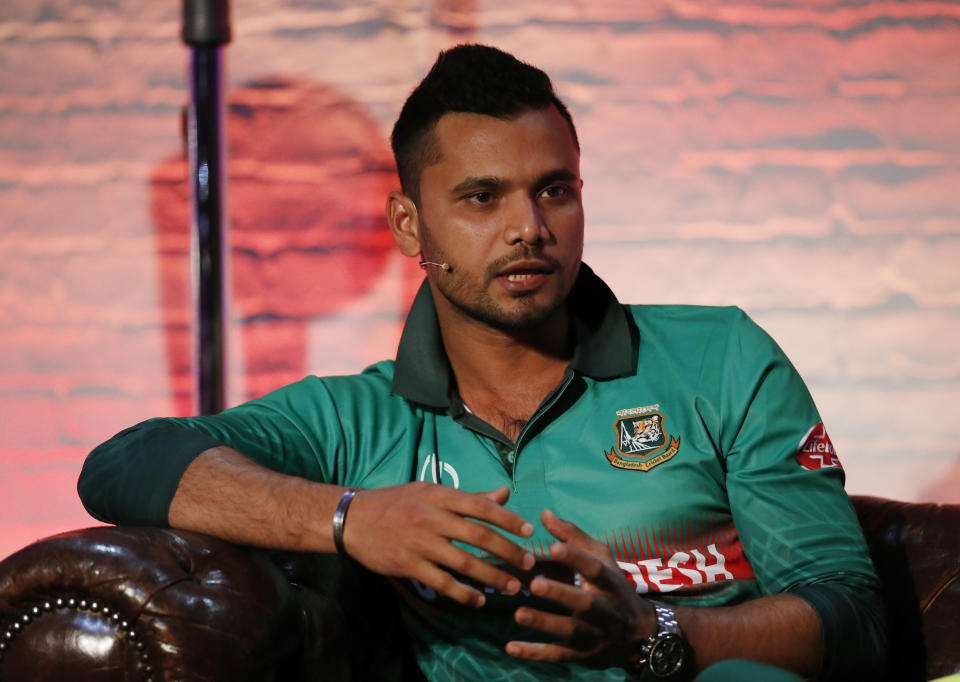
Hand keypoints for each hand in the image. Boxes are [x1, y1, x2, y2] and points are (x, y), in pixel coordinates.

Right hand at [342, 482, 534, 606]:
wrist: (353, 519)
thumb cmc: (397, 502)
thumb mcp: (431, 491)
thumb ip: (469, 497)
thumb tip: (504, 494)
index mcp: (439, 495)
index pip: (481, 506)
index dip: (508, 519)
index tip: (530, 531)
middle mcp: (431, 517)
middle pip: (479, 536)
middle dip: (508, 552)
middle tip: (528, 563)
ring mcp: (419, 543)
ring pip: (464, 563)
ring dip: (492, 577)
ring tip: (512, 586)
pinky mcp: (408, 565)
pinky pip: (442, 583)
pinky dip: (463, 593)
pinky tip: (478, 600)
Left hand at [505, 509, 654, 668]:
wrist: (639, 635)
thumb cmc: (613, 587)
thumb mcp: (601, 559)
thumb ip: (573, 536)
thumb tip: (544, 514)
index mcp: (609, 582)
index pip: (594, 569)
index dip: (576, 559)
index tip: (553, 547)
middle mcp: (605, 610)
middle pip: (584, 603)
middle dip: (561, 594)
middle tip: (535, 584)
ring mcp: (594, 635)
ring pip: (570, 631)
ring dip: (544, 624)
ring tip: (518, 614)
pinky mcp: (581, 654)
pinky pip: (557, 655)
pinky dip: (534, 653)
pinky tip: (510, 647)